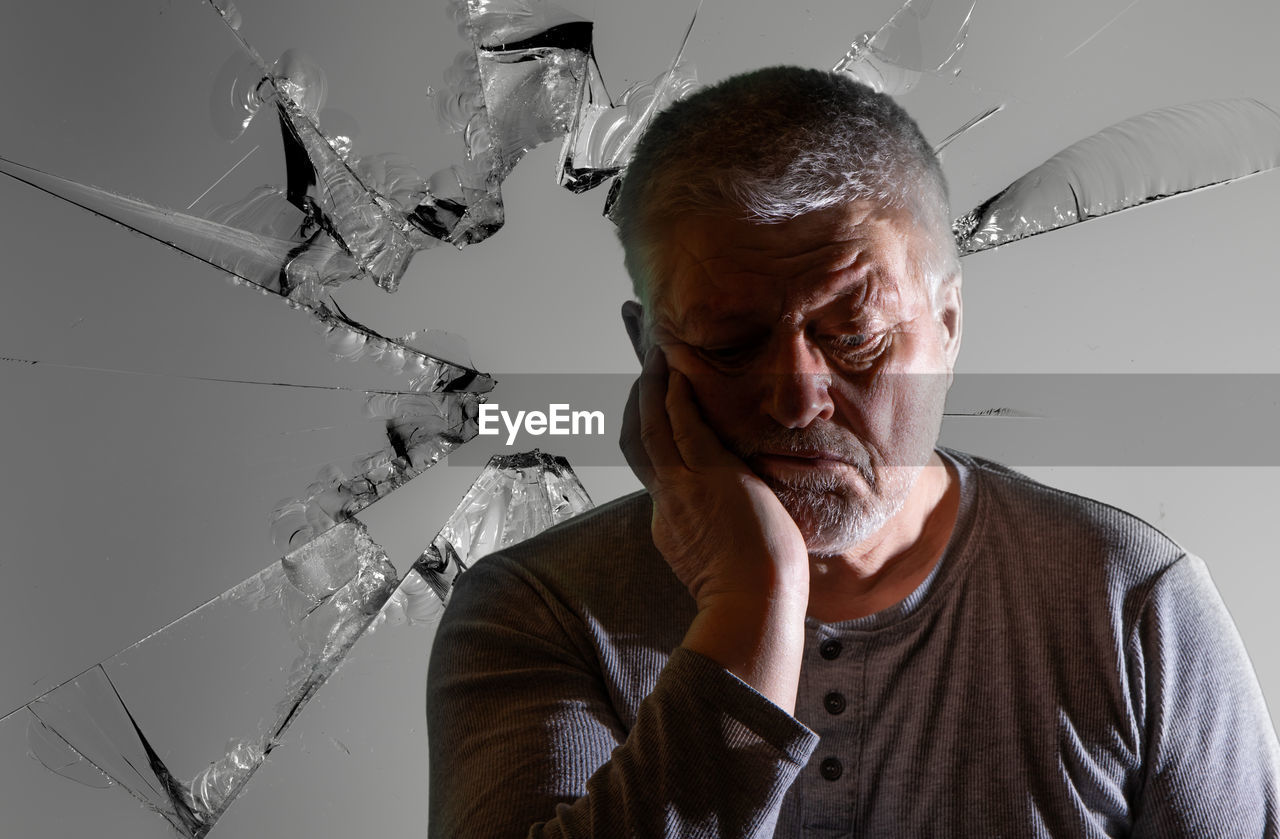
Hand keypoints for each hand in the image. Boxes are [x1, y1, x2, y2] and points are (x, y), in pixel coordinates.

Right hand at [620, 347, 808, 709]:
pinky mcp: (708, 475)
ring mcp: (683, 486)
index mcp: (671, 523)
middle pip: (640, 441)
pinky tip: (678, 372)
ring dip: (651, 388)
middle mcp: (668, 501)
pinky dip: (676, 397)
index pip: (653, 470)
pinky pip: (683, 426)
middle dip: (637, 403)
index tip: (649, 414)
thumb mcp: (724, 562)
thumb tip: (748, 523)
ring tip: (655, 356)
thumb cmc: (756, 594)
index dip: (648, 437)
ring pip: (653, 427)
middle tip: (641, 370)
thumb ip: (723, 536)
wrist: (754, 605)